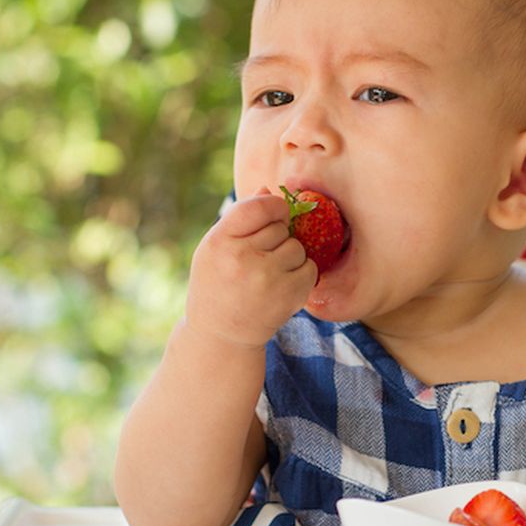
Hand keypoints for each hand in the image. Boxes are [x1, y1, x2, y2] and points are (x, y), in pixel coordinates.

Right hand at [182, 188, 316, 349]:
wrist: (221, 336)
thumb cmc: (217, 285)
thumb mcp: (215, 249)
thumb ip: (240, 219)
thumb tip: (268, 189)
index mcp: (220, 242)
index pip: (257, 207)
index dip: (273, 206)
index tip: (277, 213)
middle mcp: (242, 258)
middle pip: (280, 227)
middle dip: (277, 238)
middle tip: (260, 259)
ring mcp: (267, 278)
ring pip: (297, 247)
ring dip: (290, 257)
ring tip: (270, 274)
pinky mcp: (288, 295)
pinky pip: (310, 268)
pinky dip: (302, 275)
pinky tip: (283, 286)